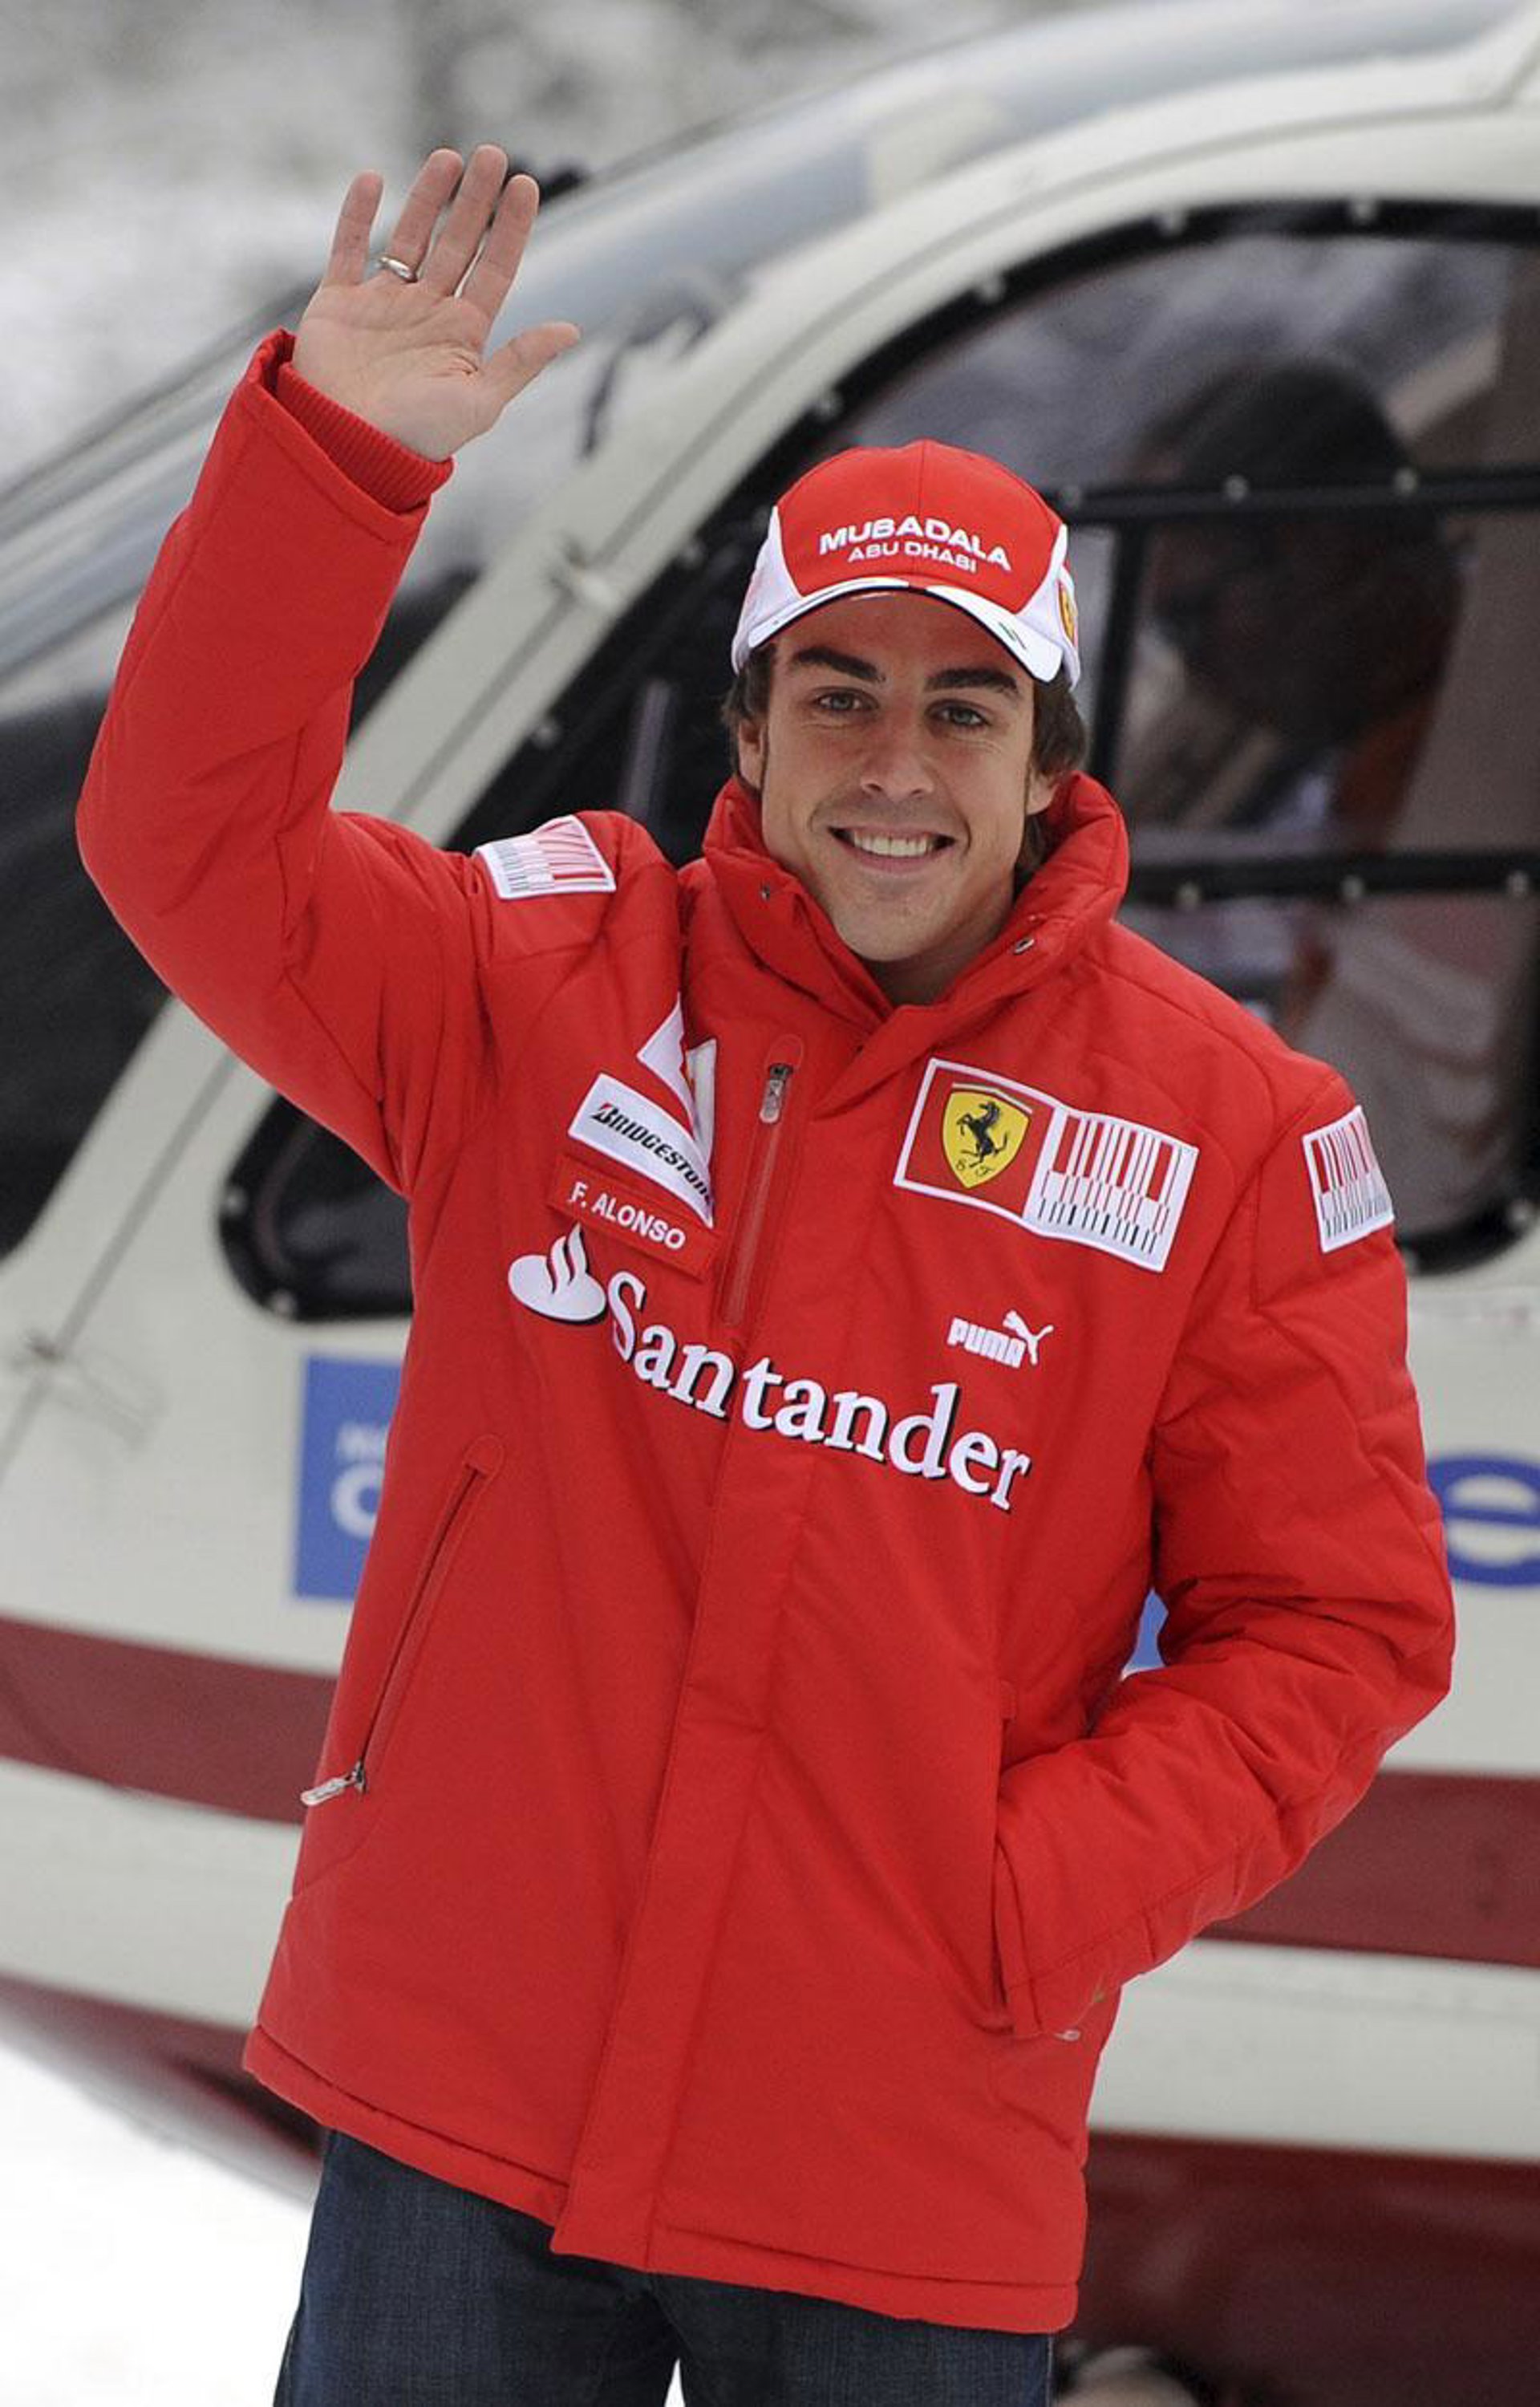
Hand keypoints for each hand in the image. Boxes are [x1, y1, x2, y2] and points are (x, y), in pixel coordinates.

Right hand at [291, 146, 579, 459]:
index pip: (494, 269)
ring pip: (409, 237)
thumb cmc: (418, 436)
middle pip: (457, 243)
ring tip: (449, 157)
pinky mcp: (338, 304)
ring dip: (427, 197)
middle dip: (475, 201)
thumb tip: (571, 329)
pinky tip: (372, 180)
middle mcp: (426, 312)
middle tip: (493, 156)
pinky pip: (347, 249)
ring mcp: (382, 305)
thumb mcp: (481, 402)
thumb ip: (521, 362)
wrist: (349, 449)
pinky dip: (356, 215)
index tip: (525, 186)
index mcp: (462, 334)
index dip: (510, 228)